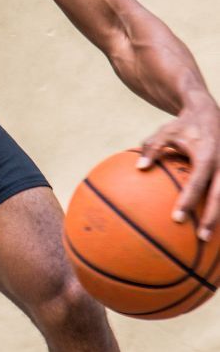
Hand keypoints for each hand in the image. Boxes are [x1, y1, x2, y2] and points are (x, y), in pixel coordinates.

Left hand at [137, 98, 219, 240]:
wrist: (207, 112)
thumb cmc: (182, 126)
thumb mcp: (165, 132)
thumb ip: (152, 148)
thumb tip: (139, 168)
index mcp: (206, 155)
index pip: (197, 183)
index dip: (188, 201)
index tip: (177, 219)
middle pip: (219, 196)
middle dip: (212, 218)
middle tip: (201, 238)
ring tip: (208, 239)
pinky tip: (214, 226)